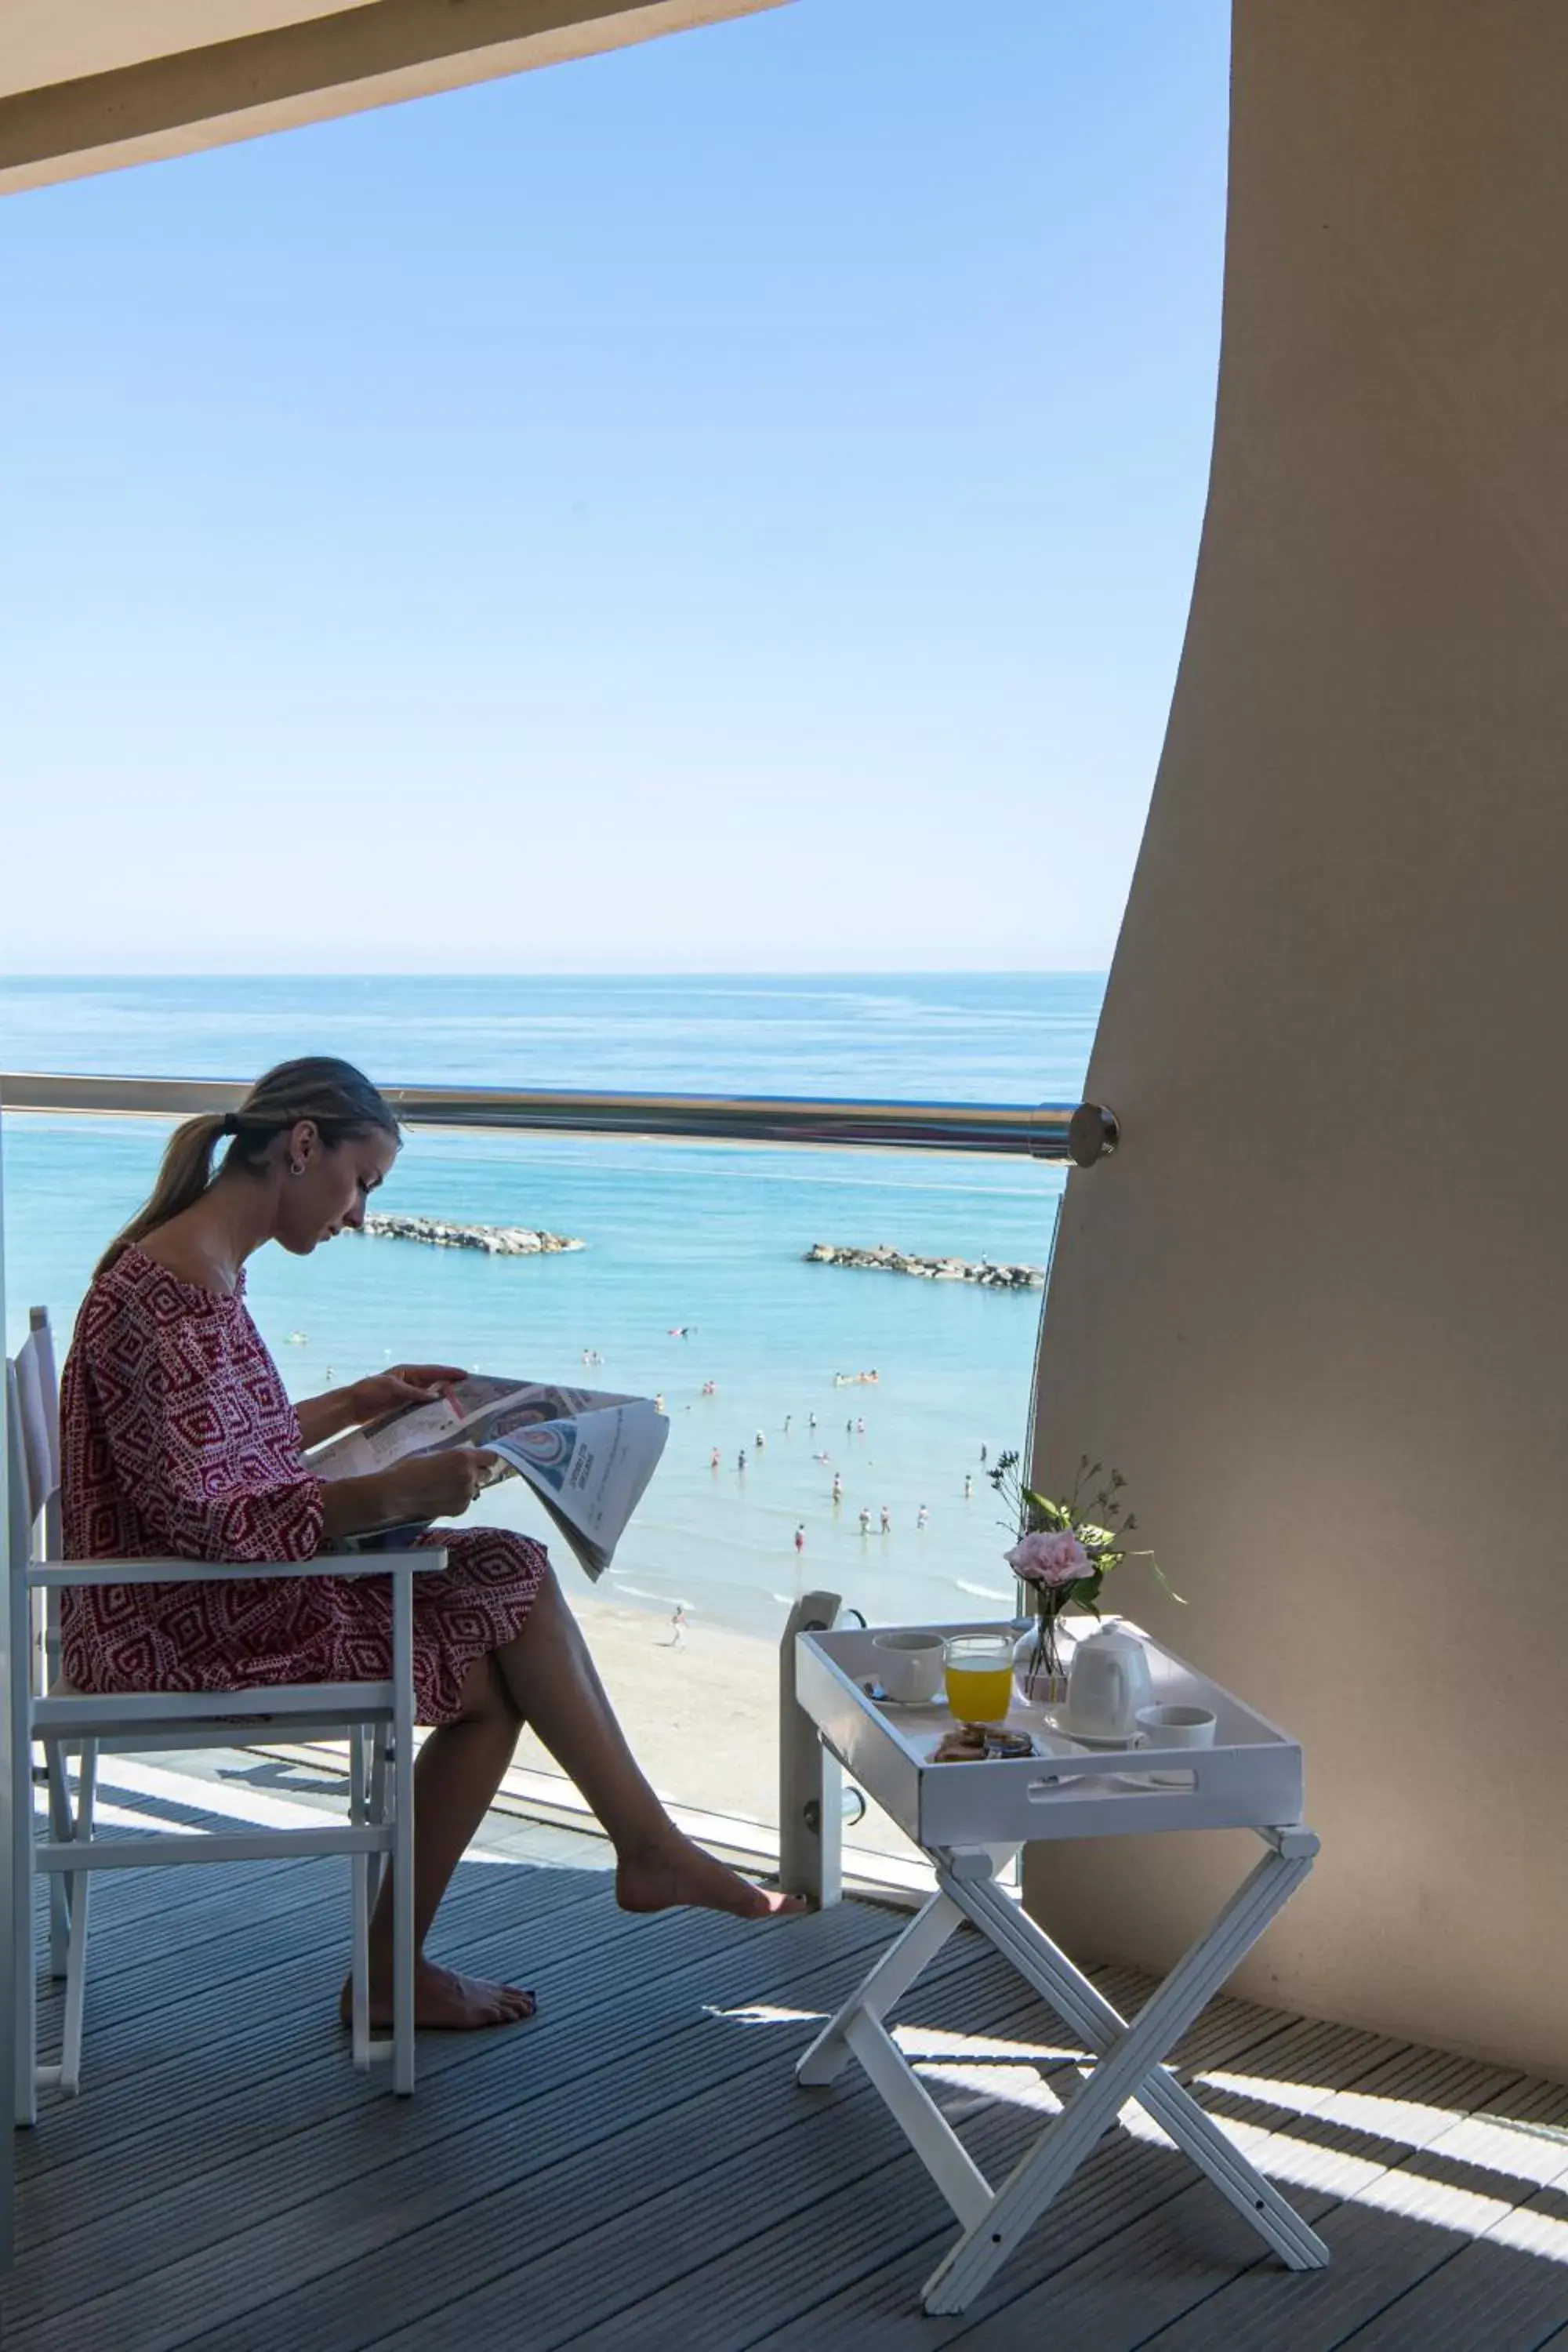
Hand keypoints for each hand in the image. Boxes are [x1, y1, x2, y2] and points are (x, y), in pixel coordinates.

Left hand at [352, 1363, 467, 1421]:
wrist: (351, 1406)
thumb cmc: (369, 1392)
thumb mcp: (392, 1389)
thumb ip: (414, 1393)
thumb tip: (436, 1397)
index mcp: (408, 1372)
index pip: (433, 1371)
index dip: (450, 1373)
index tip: (466, 1375)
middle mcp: (410, 1383)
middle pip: (435, 1384)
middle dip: (450, 1387)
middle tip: (468, 1394)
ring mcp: (406, 1396)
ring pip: (429, 1398)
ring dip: (442, 1401)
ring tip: (459, 1408)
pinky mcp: (402, 1408)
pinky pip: (420, 1409)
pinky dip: (430, 1412)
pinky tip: (440, 1419)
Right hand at [393, 1448, 497, 1521]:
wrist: (398, 1491)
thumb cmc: (413, 1467)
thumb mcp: (437, 1453)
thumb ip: (456, 1456)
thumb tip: (468, 1458)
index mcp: (463, 1458)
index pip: (491, 1458)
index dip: (484, 1459)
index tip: (479, 1460)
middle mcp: (469, 1476)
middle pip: (486, 1474)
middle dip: (477, 1473)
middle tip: (461, 1473)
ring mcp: (466, 1495)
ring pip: (476, 1489)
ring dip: (468, 1487)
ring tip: (448, 1487)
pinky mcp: (460, 1509)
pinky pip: (466, 1501)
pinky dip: (459, 1499)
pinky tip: (443, 1497)